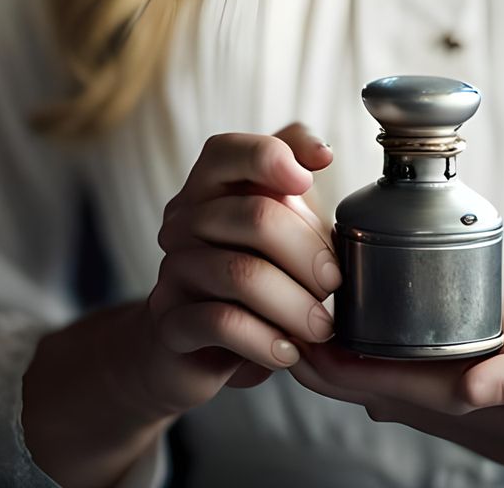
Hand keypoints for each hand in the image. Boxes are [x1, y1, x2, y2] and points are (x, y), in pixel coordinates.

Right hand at [127, 121, 343, 420]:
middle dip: (308, 251)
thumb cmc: (250, 266)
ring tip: (320, 326)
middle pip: (255, 215)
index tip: (308, 180)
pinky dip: (265, 339)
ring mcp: (173, 270)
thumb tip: (322, 152)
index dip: (271, 158)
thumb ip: (295, 173)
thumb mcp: (278, 216)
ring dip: (294, 304)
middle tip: (333, 282)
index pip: (230, 150)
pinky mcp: (170, 322)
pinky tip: (288, 352)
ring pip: (241, 273)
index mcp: (210, 185)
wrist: (193, 347)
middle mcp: (184, 220)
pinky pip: (222, 323)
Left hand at [285, 302, 503, 470]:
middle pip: (401, 403)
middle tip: (294, 334)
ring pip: (411, 409)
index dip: (360, 370)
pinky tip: (376, 361)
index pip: (415, 394)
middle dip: (345, 373)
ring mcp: (496, 438)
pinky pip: (436, 407)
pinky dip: (401, 382)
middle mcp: (493, 437)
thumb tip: (470, 384)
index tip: (315, 345)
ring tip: (317, 337)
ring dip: (364, 378)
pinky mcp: (500, 427)